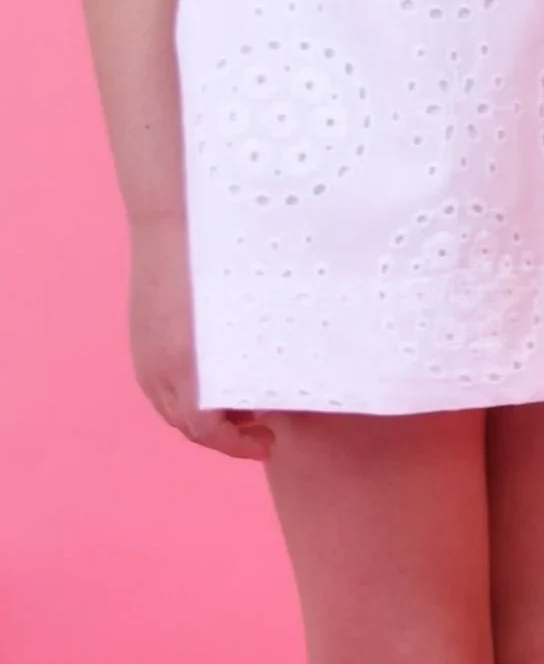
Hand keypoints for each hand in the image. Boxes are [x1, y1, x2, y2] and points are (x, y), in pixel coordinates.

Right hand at [127, 216, 268, 458]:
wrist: (171, 218)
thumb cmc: (220, 260)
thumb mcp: (249, 313)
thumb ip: (257, 354)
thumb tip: (282, 383)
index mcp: (188, 368)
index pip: (206, 431)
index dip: (237, 445)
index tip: (269, 442)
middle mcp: (158, 368)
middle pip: (187, 425)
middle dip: (225, 433)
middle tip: (262, 426)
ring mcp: (144, 353)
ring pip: (170, 406)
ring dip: (204, 414)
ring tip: (242, 402)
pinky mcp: (140, 338)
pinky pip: (159, 382)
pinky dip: (186, 392)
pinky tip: (214, 373)